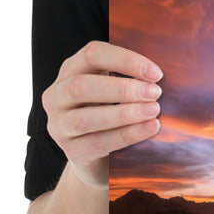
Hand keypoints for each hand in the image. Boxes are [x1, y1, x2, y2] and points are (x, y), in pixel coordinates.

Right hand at [41, 40, 162, 188]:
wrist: (99, 158)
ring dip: (123, 113)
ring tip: (153, 111)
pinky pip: (98, 143)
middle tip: (154, 92)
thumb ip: (129, 76)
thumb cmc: (111, 113)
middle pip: (81, 86)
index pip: (92, 55)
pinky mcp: (72, 152)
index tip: (156, 73)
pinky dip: (126, 135)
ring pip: (85, 118)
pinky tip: (149, 128)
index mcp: (69, 72)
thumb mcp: (114, 90)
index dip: (125, 60)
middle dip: (122, 88)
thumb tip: (157, 74)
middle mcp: (56, 97)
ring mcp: (59, 126)